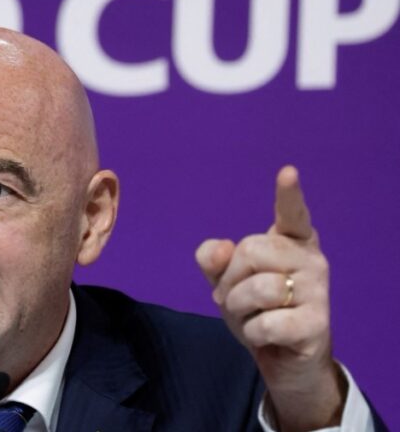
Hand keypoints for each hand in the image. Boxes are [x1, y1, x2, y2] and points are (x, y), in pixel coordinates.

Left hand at [196, 166, 345, 431]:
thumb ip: (214, 259)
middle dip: (230, 279)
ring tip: (253, 317)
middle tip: (237, 298)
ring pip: (256, 289)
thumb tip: (221, 248)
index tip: (288, 172)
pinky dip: (253, 333)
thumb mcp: (225, 281)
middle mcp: (312, 260)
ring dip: (239, 310)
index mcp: (292, 242)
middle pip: (250, 251)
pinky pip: (264, 324)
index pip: (292, 214)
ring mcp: (318, 292)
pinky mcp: (317, 324)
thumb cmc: (257, 309)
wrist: (284, 359)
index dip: (289, 195)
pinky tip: (267, 336)